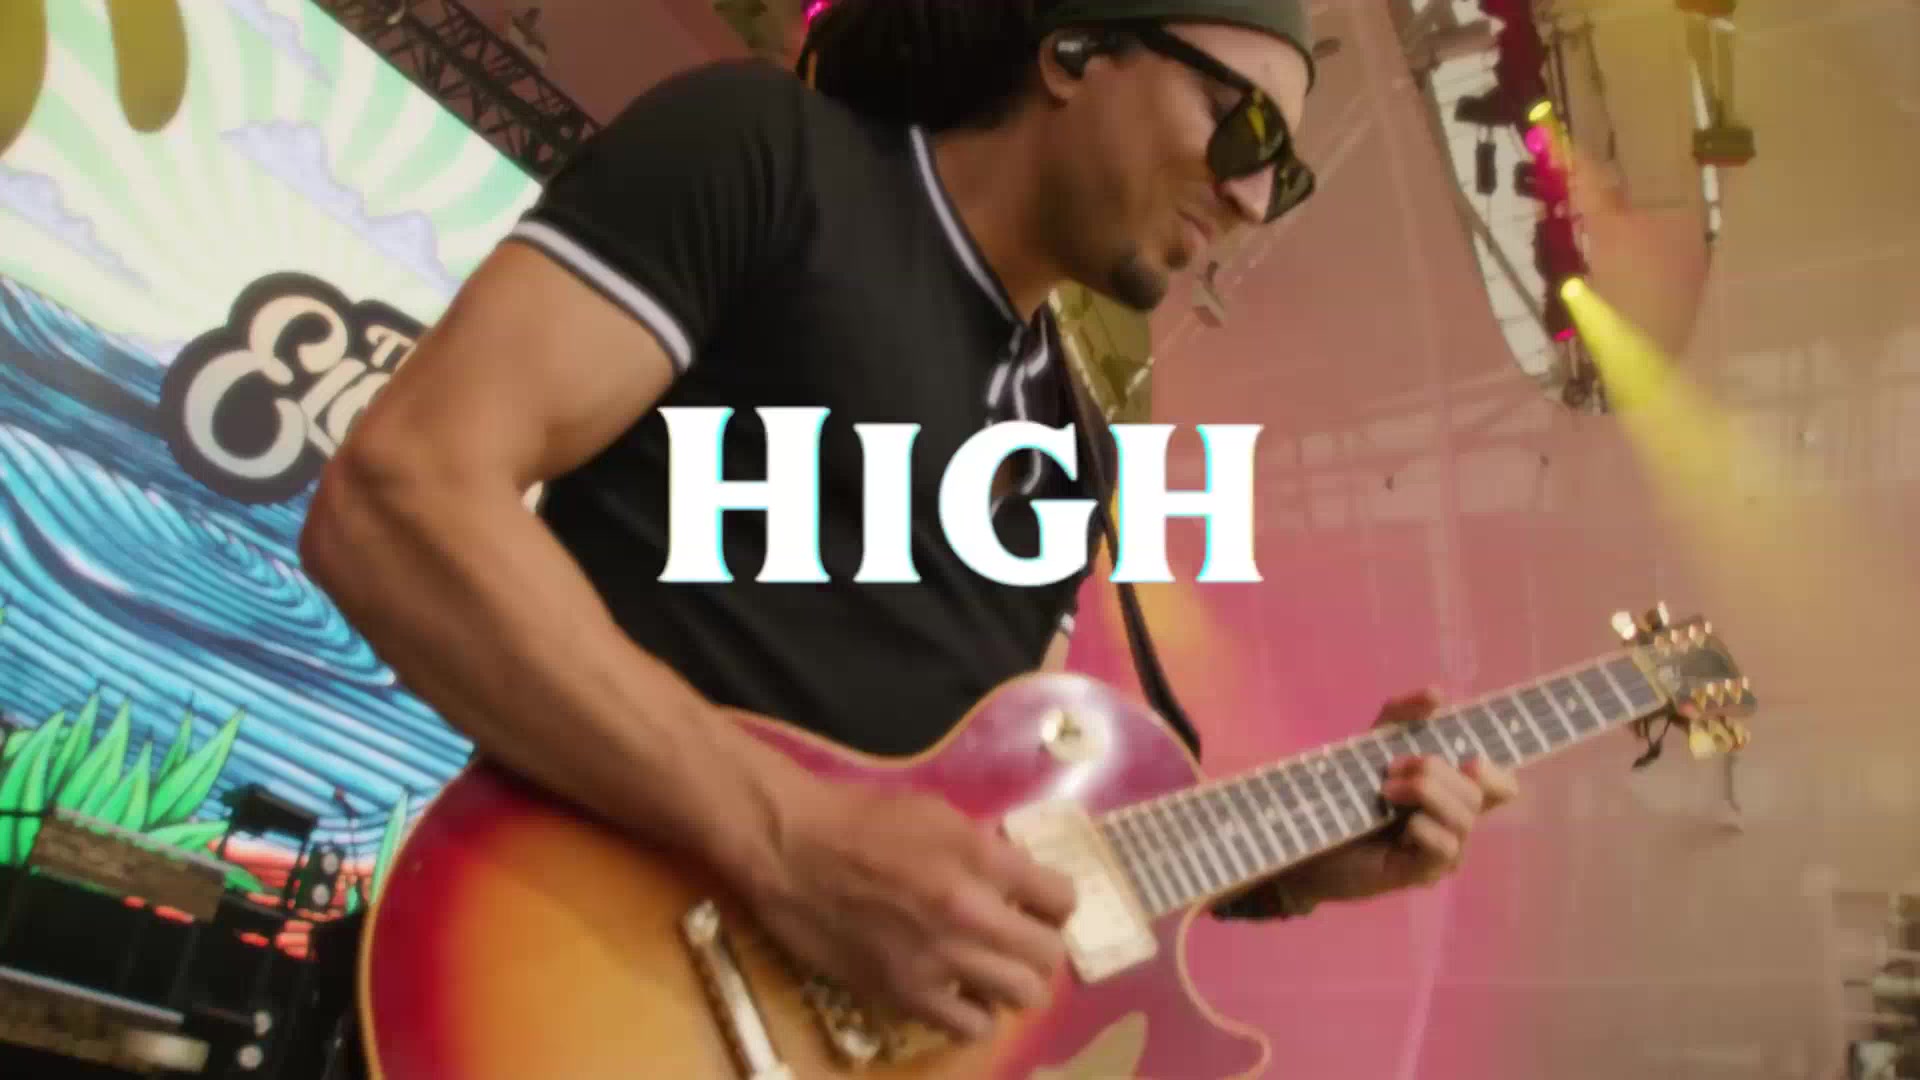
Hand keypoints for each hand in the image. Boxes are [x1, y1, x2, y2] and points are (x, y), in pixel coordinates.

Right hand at [741, 779, 1077, 1042]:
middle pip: (1049, 956)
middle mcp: (971, 913)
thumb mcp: (938, 814)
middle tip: (1017, 940)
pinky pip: (971, 1027)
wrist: (791, 848)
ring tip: (992, 971)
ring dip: (1012, 983)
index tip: (1037, 905)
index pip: (1062, 899)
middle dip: (1039, 947)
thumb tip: (1018, 881)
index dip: (1053, 903)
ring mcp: (939, 960)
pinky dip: (974, 1014)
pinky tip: (958, 994)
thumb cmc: (860, 820)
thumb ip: (985, 851)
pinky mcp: (905, 994)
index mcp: (983, 859)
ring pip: (1021, 997)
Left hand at [1283, 688, 1517, 904]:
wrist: (1308, 832)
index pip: (1502, 787)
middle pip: (1478, 793)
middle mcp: (1454, 823)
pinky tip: (1396, 825)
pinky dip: (1423, 827)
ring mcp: (1442, 851)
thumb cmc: (1346, 791)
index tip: (1466, 759)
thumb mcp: (1373, 743)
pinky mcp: (1422, 873)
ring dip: (1425, 793)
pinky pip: (1445, 847)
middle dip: (1435, 770)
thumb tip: (1438, 694)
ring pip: (1464, 819)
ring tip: (1385, 791)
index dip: (1495, 772)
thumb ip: (1403, 715)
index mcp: (1451, 793)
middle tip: (1391, 769)